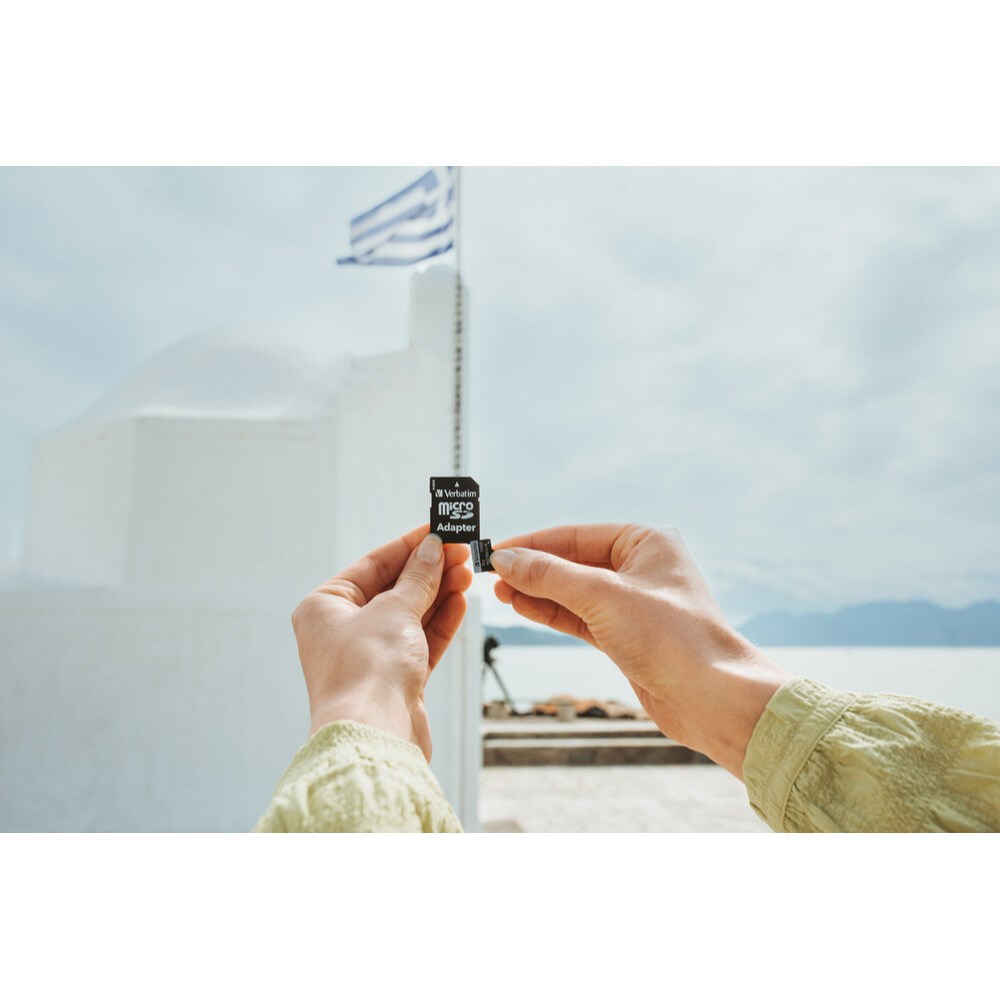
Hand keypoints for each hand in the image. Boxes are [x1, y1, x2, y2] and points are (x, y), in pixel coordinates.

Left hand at [291, 525, 473, 759]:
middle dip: (429, 570)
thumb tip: (433, 549)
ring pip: (410, 615)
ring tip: (467, 572)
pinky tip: (460, 601)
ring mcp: (369, 656)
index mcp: (325, 607)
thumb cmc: (367, 671)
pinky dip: (440, 622)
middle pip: (393, 589)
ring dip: (439, 593)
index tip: (439, 529)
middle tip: (462, 552)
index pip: (373, 564)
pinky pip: (420, 642)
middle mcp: (342, 630)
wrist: (373, 736)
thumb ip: (418, 577)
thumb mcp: (395, 610)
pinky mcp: (394, 680)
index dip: (409, 545)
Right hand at [490, 524, 788, 777]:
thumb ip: (549, 575)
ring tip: (501, 593)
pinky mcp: (628, 636)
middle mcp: (642, 567)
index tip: (496, 551)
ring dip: (538, 592)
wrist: (711, 698)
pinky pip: (581, 617)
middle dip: (533, 569)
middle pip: (573, 561)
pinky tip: (525, 608)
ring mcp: (635, 603)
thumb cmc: (672, 637)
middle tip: (492, 575)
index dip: (533, 544)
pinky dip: (553, 613)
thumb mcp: (601, 596)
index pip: (576, 535)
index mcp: (646, 541)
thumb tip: (506, 560)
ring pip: (574, 591)